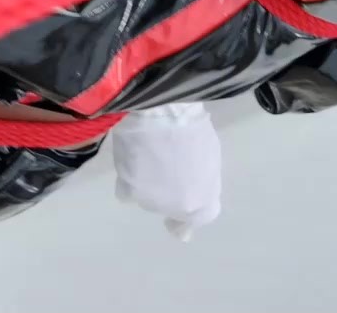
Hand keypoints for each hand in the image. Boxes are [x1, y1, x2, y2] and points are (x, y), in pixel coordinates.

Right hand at [110, 102, 222, 240]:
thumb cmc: (192, 128)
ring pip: (148, 197)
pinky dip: (130, 179)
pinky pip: (127, 191)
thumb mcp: (209, 157)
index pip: (200, 218)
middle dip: (169, 190)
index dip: (189, 218)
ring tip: (149, 152)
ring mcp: (151, 201)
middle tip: (166, 163)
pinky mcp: (128, 190)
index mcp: (203, 199)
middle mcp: (176, 208)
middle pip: (171, 205)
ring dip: (149, 182)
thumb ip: (202, 182)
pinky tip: (132, 160)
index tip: (180, 221)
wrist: (161, 114)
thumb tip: (191, 196)